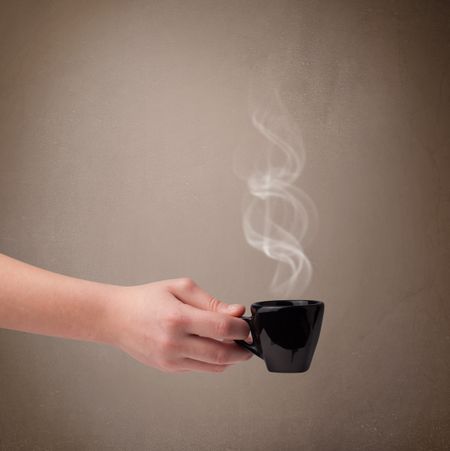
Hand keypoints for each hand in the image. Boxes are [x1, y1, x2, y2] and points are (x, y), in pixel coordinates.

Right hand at [108, 278, 252, 372]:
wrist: (117, 317)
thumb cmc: (147, 299)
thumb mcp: (180, 288)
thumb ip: (211, 302)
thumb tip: (236, 312)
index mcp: (178, 318)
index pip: (222, 328)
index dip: (242, 328)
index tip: (247, 325)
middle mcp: (174, 343)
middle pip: (222, 354)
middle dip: (242, 350)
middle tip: (247, 341)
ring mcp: (170, 359)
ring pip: (213, 367)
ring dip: (230, 358)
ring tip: (232, 344)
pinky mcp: (168, 368)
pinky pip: (199, 369)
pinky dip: (212, 361)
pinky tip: (212, 347)